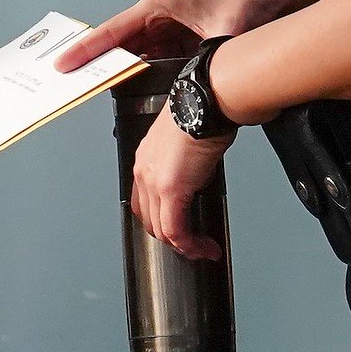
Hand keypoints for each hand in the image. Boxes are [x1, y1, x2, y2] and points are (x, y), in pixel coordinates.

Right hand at [56, 0, 294, 73]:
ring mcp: (165, 33)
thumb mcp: (229, 31)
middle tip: (69, 84)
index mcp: (159, 8)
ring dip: (113, 74)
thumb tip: (195, 79)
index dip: (87, 50)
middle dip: (93, 64)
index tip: (64, 65)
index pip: (113, 32)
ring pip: (129, 57)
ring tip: (91, 93)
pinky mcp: (175, 47)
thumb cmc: (253, 7)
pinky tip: (129, 98)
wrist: (277, 5)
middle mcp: (157, 19)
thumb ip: (209, 53)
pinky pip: (146, 64)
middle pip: (116, 46)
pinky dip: (135, 80)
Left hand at [133, 111, 231, 259]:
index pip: (144, 202)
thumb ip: (186, 165)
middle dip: (171, 238)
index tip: (179, 229)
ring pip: (161, 229)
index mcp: (146, 158)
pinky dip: (190, 245)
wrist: (207, 102)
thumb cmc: (202, 112)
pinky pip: (175, 229)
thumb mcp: (187, 142)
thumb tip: (197, 181)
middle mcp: (143, 171)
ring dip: (182, 246)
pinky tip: (204, 247)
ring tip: (201, 249)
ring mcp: (154, 181)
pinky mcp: (170, 189)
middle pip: (149, 220)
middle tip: (192, 245)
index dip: (160, 221)